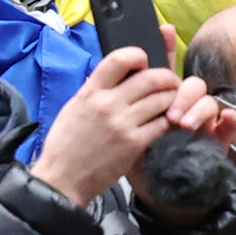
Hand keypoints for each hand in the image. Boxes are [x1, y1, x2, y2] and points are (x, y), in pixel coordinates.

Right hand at [26, 46, 191, 204]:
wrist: (62, 179)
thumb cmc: (65, 145)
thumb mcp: (73, 108)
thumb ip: (94, 91)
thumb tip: (116, 78)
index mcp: (89, 92)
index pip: (118, 59)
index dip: (138, 55)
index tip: (144, 62)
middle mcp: (107, 103)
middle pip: (150, 78)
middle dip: (167, 78)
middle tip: (171, 83)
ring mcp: (122, 123)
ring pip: (162, 99)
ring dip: (172, 99)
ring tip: (172, 103)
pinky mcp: (134, 143)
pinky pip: (162, 123)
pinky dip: (169, 121)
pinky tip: (166, 123)